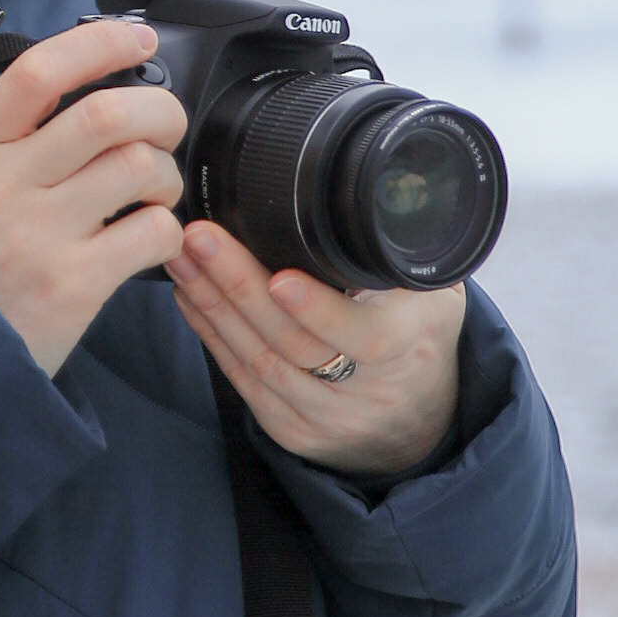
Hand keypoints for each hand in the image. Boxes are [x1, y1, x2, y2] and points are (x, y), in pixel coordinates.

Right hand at [0, 13, 186, 372]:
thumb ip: (12, 143)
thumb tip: (91, 98)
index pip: (39, 72)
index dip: (99, 44)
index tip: (136, 41)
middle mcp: (8, 183)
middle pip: (106, 114)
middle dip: (159, 111)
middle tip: (167, 128)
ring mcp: (40, 233)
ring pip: (138, 167)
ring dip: (165, 175)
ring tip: (154, 194)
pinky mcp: (73, 285)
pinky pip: (152, 233)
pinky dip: (167, 231)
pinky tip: (149, 241)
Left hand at [172, 219, 462, 480]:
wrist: (417, 423)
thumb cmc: (422, 338)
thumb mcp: (436, 295)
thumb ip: (405, 256)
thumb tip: (384, 189)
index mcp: (407, 348)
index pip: (363, 336)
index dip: (319, 309)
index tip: (279, 278)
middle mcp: (362, 389)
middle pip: (290, 341)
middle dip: (238, 286)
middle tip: (200, 237)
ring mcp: (320, 415)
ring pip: (257, 360)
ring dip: (212, 304)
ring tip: (181, 255)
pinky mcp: (287, 427)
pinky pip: (241, 379)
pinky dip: (210, 334)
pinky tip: (189, 294)